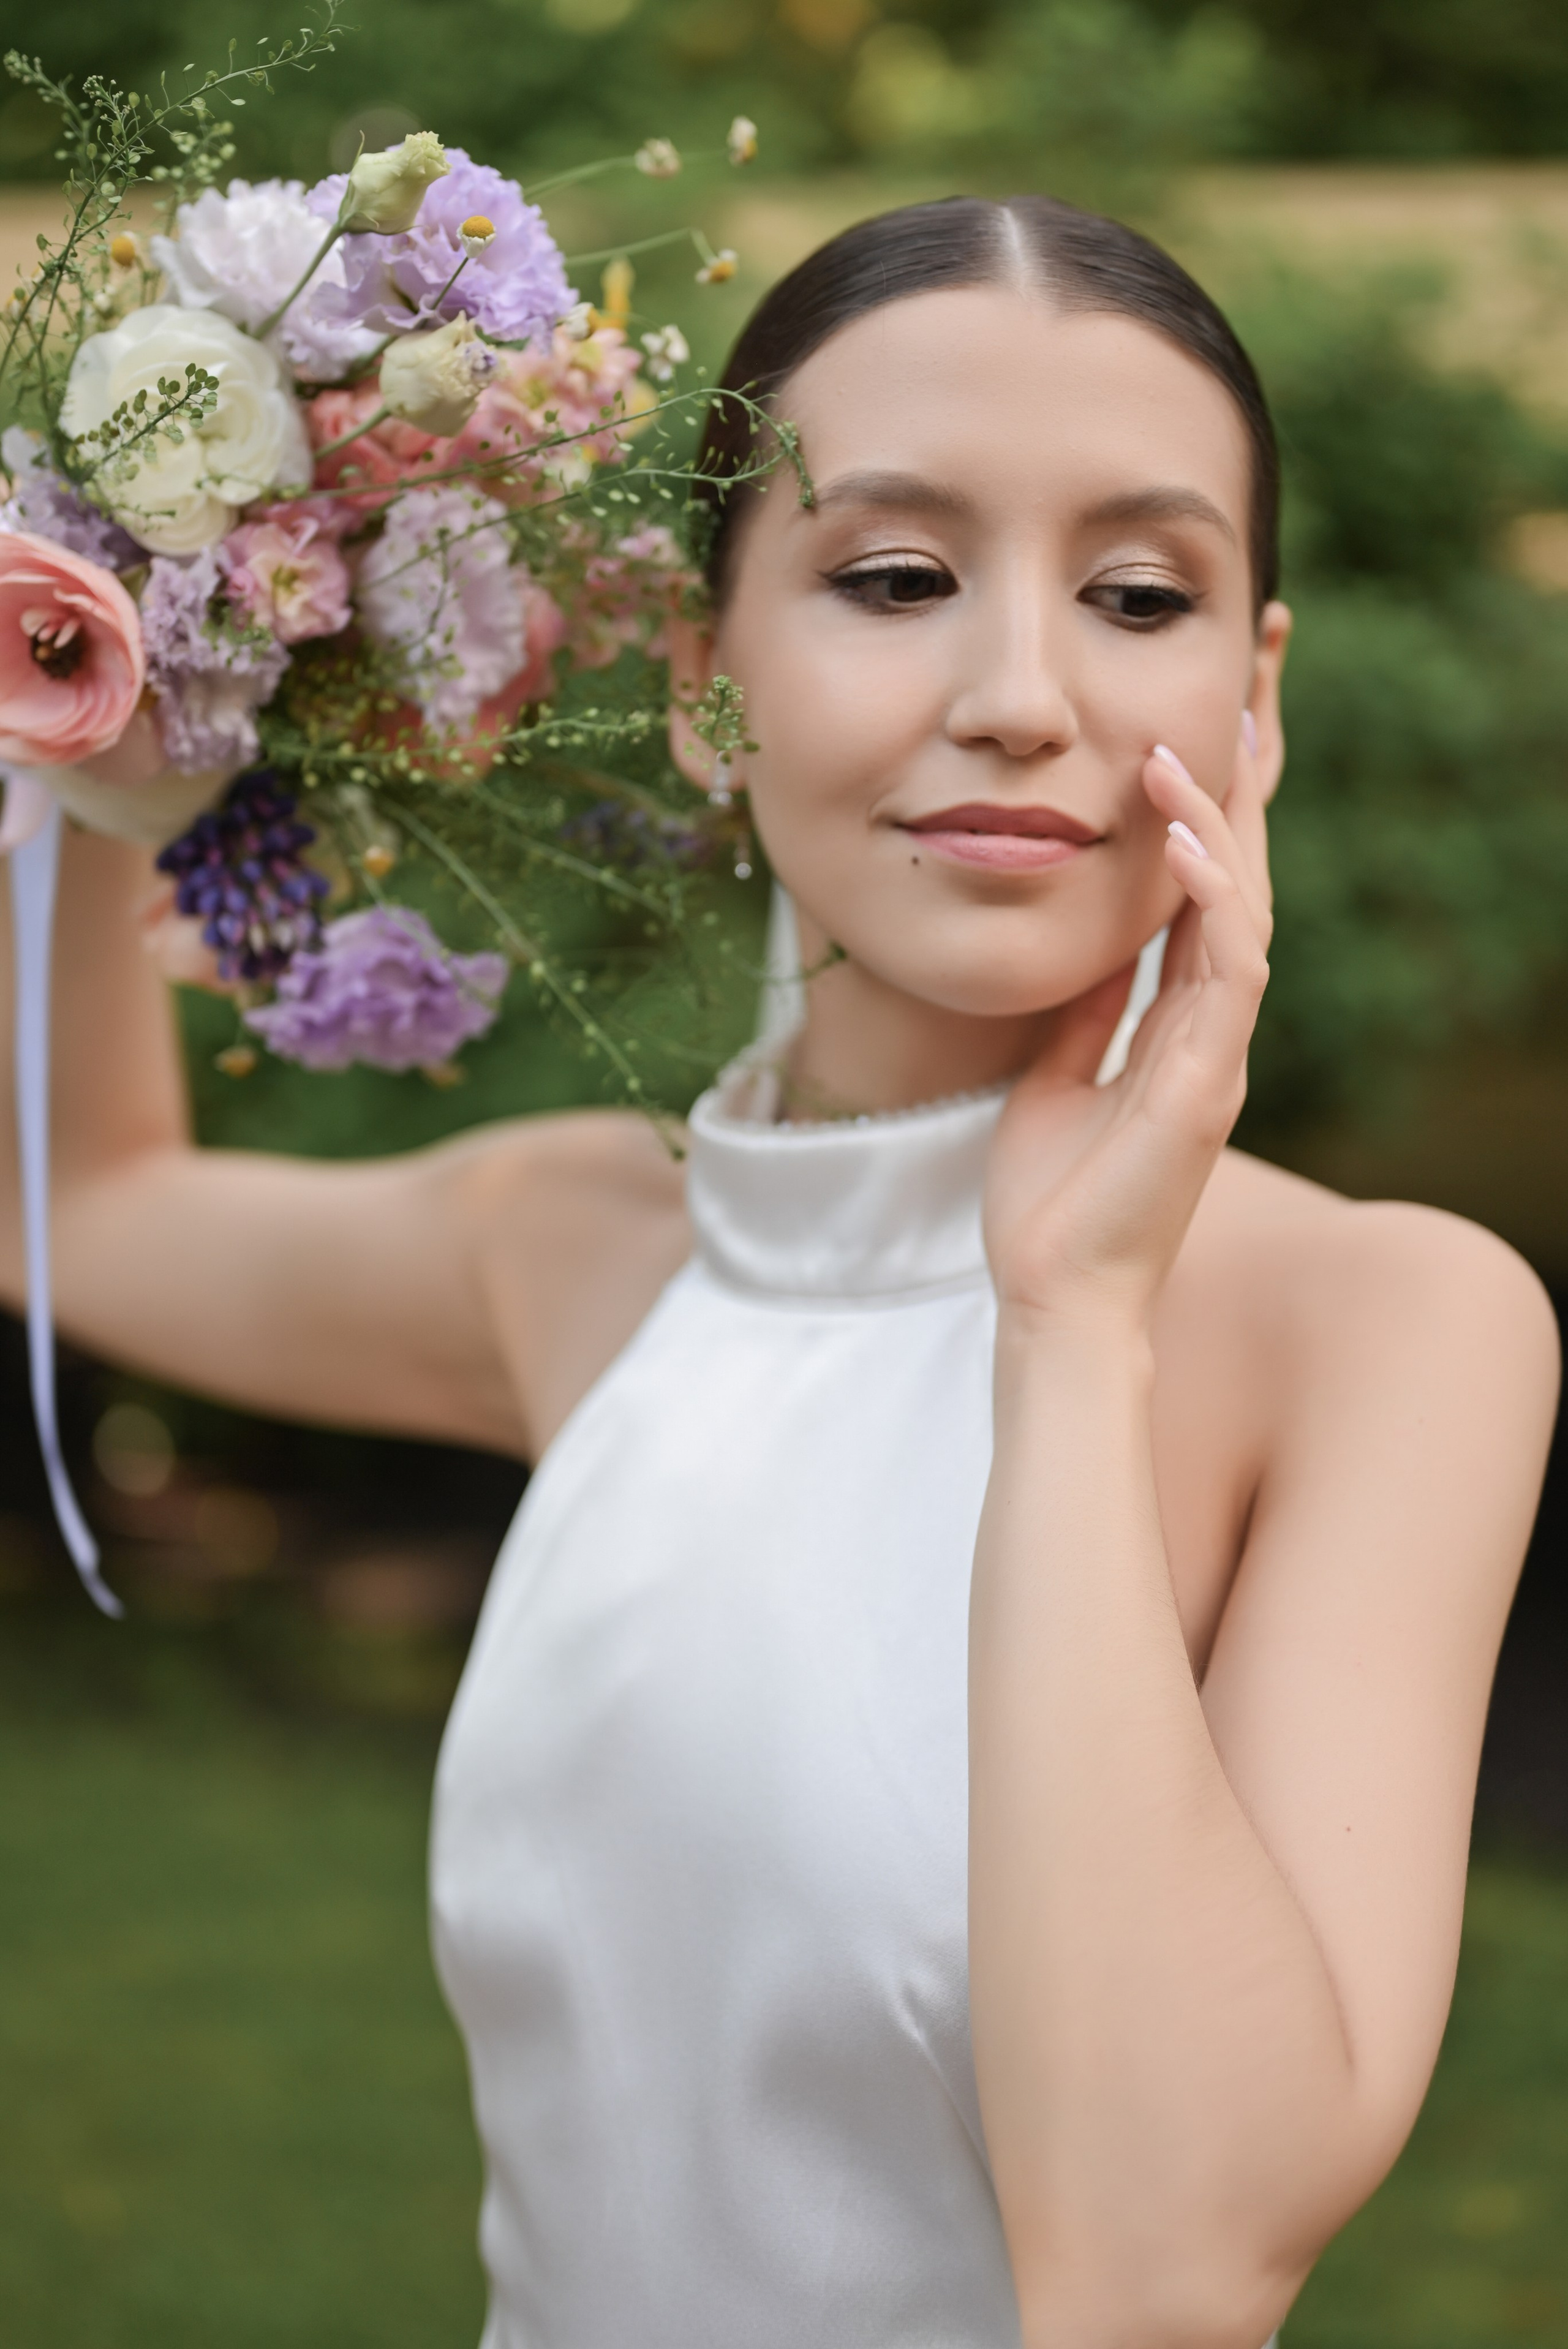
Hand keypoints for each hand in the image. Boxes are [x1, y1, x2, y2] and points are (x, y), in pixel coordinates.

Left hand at [983, 727, 1272, 1331]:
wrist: (1052, 1296)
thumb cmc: (1050, 1203)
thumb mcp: (1055, 1076)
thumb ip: (1087, 1011)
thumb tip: (1092, 944)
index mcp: (1178, 1020)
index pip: (1206, 887)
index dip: (1210, 799)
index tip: (1199, 713)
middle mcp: (1212, 1025)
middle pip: (1244, 873)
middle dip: (1248, 773)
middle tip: (1260, 668)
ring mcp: (1219, 1052)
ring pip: (1245, 908)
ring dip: (1218, 823)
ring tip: (1183, 746)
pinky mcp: (1210, 1083)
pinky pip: (1227, 969)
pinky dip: (1210, 899)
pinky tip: (1180, 840)